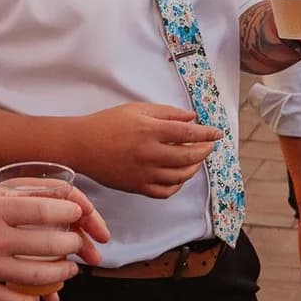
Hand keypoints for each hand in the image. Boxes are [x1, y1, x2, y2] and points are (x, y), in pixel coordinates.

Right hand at [0, 185, 108, 300]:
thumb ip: (3, 197)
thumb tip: (38, 195)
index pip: (43, 209)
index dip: (69, 212)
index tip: (78, 214)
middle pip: (47, 244)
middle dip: (71, 245)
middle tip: (77, 244)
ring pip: (37, 276)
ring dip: (60, 274)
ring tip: (68, 270)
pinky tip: (37, 297)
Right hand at [67, 103, 223, 198]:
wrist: (81, 145)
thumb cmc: (107, 123)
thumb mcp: (136, 109)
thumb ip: (166, 113)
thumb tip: (191, 118)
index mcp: (150, 131)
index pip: (188, 134)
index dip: (207, 134)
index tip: (218, 134)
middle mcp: (150, 154)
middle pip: (188, 157)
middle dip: (204, 151)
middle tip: (209, 145)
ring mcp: (144, 173)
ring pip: (180, 176)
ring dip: (194, 168)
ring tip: (196, 160)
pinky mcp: (137, 187)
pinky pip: (165, 191)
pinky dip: (177, 185)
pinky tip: (179, 176)